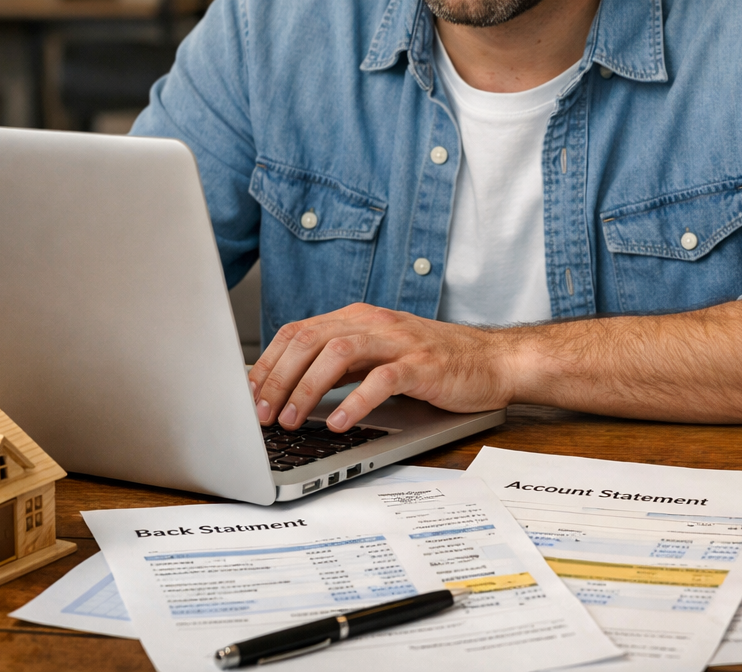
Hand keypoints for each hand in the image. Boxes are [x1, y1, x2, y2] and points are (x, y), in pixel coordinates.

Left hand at [247, 303, 516, 432]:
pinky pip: (381, 379)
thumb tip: (289, 388)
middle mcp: (374, 323)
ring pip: (338, 352)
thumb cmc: (435, 364)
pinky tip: (338, 423)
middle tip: (261, 413)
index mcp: (358, 318)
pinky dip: (354, 402)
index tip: (247, 394)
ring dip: (307, 388)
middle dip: (278, 377)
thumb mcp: (378, 357)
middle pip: (309, 339)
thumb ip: (340, 366)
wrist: (493, 361)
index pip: (297, 332)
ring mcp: (399, 342)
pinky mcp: (422, 365)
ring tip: (292, 419)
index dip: (267, 363)